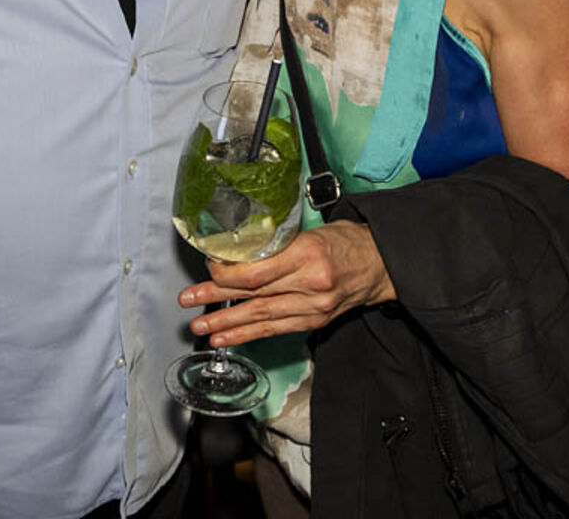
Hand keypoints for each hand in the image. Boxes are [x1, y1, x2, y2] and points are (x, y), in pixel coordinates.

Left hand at [178, 221, 396, 345]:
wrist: (380, 265)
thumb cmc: (346, 241)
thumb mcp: (311, 231)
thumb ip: (278, 244)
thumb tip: (237, 252)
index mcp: (307, 254)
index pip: (256, 272)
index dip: (226, 274)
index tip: (208, 267)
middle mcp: (310, 284)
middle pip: (254, 295)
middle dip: (216, 300)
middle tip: (187, 301)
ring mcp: (313, 307)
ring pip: (261, 317)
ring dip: (227, 323)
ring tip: (201, 327)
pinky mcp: (315, 321)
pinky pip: (275, 330)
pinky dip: (248, 335)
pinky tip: (227, 338)